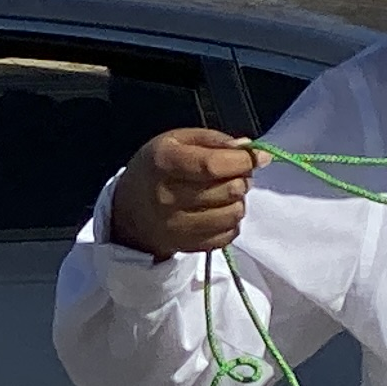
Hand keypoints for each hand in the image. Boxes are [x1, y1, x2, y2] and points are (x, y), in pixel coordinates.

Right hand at [109, 128, 258, 256]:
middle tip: (236, 175)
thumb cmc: (156, 169)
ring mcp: (176, 225)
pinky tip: (220, 213)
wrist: (128, 211)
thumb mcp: (175, 140)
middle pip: (228, 190)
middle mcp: (168, 197)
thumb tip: (248, 148)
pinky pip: (226, 236)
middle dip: (242, 179)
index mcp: (164, 162)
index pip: (213, 165)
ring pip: (232, 215)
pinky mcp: (187, 245)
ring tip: (227, 194)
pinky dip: (231, 223)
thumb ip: (212, 140)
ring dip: (238, 202)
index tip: (258, 157)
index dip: (243, 162)